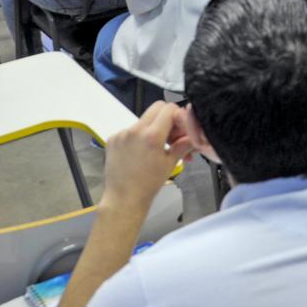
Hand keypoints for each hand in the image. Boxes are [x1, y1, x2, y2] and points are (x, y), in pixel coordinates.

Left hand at [100, 102, 193, 217]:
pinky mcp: (113, 139)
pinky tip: (141, 152)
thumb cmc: (148, 184)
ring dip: (153, 128)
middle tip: (172, 135)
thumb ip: (183, 144)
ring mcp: (122, 133)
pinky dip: (139, 136)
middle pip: (156, 108)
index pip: (169, 108)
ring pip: (143, 119)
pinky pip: (130, 129)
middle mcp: (135, 130)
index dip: (179, 115)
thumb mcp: (171, 163)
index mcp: (152, 135)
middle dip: (167, 118)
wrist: (124, 198)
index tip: (181, 128)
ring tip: (157, 147)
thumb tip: (193, 135)